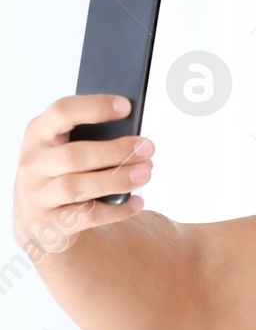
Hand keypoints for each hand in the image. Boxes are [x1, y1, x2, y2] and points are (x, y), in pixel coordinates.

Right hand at [14, 95, 152, 254]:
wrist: (38, 219)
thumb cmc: (62, 174)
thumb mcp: (66, 149)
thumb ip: (91, 139)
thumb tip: (135, 138)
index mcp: (38, 134)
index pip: (61, 112)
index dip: (94, 107)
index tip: (126, 106)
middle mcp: (33, 163)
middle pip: (75, 155)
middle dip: (116, 151)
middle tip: (148, 148)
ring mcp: (36, 194)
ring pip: (78, 186)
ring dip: (118, 179)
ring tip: (146, 173)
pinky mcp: (49, 222)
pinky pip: (87, 215)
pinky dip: (118, 210)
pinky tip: (137, 202)